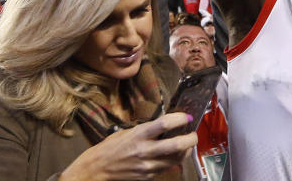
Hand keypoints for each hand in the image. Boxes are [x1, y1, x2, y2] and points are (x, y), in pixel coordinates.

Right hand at [59, 112, 197, 180]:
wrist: (97, 169)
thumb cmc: (111, 147)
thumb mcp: (128, 132)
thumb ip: (147, 129)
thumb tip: (167, 125)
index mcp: (138, 135)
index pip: (164, 124)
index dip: (179, 119)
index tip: (187, 117)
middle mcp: (144, 151)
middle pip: (176, 145)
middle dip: (190, 139)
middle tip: (194, 134)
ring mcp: (147, 166)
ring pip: (176, 159)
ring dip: (185, 151)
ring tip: (187, 144)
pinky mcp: (148, 176)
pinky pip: (167, 168)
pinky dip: (174, 160)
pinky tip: (174, 155)